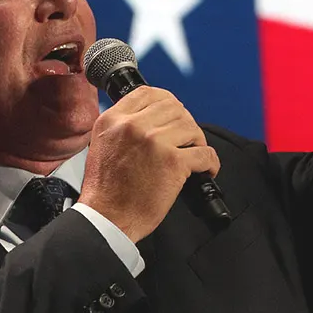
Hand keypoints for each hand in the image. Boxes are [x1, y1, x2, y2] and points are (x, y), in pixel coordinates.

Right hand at [80, 87, 220, 242]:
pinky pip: (204, 153)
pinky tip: (205, 170)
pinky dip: (210, 163)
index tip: (174, 114)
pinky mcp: (173, 162)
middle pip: (174, 107)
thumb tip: (151, 118)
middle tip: (187, 140)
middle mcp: (133, 126)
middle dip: (185, 123)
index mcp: (113, 120)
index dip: (167, 101)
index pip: (148, 93)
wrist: (107, 219)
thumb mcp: (101, 144)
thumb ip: (121, 126)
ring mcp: (154, 141)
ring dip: (197, 141)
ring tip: (194, 156)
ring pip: (191, 127)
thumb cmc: (106, 190)